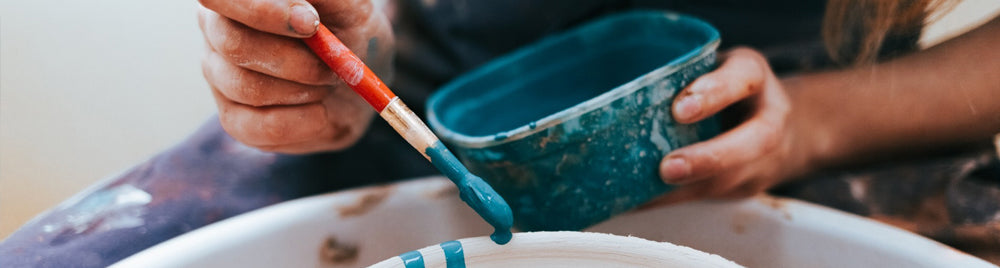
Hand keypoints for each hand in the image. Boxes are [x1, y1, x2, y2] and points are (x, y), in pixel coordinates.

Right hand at [198, 0, 394, 153]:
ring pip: (248, 88)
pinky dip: (302, 122)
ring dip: (303, 89)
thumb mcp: (348, 7)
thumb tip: (304, 4)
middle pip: (234, 45)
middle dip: (295, 60)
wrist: (358, 78)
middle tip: (331, 66)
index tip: (310, 23)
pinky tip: (321, 112)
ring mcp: (220, 78)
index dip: (261, 11)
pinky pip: (259, 127)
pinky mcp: (234, 120)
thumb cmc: (348, 31)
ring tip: (328, 82)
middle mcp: (217, 33)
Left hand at [651, 47, 815, 204]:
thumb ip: (681, 72)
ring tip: (646, 194)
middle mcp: (770, 115)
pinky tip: (641, 201)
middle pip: (757, 140)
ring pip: (734, 178)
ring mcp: (765, 156)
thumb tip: (623, 89)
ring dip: (688, 188)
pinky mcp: (747, 184)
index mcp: (753, 74)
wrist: (780, 124)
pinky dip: (675, 198)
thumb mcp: (711, 64)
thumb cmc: (723, 85)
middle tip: (668, 169)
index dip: (715, 93)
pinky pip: (714, 194)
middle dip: (710, 157)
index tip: (680, 109)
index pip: (744, 76)